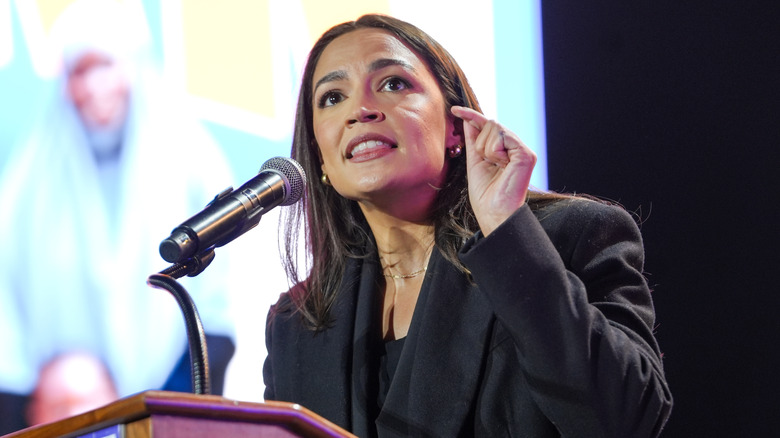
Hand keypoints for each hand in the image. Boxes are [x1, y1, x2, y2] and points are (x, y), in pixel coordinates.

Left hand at [451, 106, 536, 235]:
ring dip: (486, 148)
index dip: (471, 115)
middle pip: (490, 123)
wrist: (493, 212)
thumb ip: (473, 139)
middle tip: (487, 163)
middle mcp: (517, 148)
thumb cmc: (484, 194)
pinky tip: (501, 165)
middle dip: (480, 143)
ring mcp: (523, 150)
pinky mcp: (526, 154)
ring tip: (495, 166)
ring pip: (494, 127)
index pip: (488, 125)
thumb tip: (467, 119)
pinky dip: (494, 151)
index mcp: (506, 150)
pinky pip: (501, 136)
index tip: (454, 109)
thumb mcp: (474, 161)